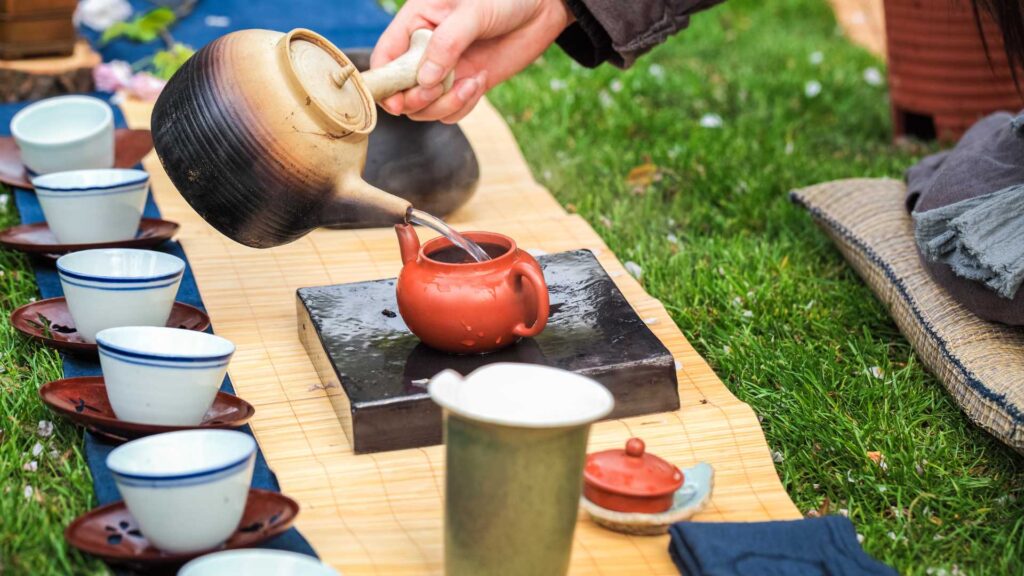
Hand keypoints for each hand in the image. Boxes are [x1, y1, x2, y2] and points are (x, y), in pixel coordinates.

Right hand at [370, 0, 573, 123]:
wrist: (542, 9)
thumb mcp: (473, 12)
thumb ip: (447, 43)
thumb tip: (424, 81)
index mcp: (416, 22)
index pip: (385, 57)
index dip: (384, 83)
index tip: (397, 101)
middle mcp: (425, 50)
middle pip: (401, 91)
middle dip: (416, 99)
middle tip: (437, 90)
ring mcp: (445, 71)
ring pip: (425, 107)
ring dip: (443, 105)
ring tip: (469, 85)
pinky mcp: (465, 85)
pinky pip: (450, 110)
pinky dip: (462, 106)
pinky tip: (480, 82)